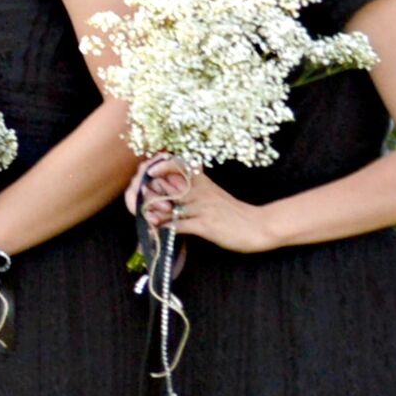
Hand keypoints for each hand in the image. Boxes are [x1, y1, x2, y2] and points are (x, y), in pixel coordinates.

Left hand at [140, 159, 280, 254]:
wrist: (258, 226)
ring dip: (154, 212)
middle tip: (137, 200)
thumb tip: (175, 183)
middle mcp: (201, 192)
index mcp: (203, 182)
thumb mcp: (214, 193)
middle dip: (150, 192)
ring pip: (170, 206)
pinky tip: (158, 229)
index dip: (161, 167)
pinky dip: (165, 227)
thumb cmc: (234, 212)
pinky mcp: (205, 225)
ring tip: (146, 216)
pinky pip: (179, 224)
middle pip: (168, 186)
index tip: (149, 171)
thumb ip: (196, 186)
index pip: (179, 166)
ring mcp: (203, 208)